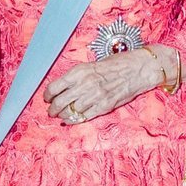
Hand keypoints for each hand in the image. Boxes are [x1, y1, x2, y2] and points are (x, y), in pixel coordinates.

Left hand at [44, 47, 165, 122]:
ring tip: (62, 116)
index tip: (47, 98)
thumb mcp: (93, 65)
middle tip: (51, 111)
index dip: (47, 95)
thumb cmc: (117, 64)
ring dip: (63, 115)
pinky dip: (75, 120)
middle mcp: (85, 84)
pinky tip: (71, 120)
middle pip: (60, 102)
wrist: (139, 68)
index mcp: (79, 71)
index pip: (55, 87)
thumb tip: (64, 87)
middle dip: (52, 109)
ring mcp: (95, 97)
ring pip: (70, 111)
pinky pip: (84, 117)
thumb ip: (78, 77)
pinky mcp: (104, 106)